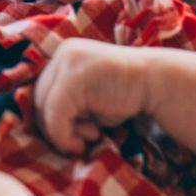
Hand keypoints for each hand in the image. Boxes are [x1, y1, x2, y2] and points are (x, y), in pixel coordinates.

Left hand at [32, 39, 148, 153]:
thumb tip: (43, 128)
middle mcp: (62, 54)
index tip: (75, 135)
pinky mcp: (73, 78)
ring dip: (62, 133)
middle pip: (39, 98)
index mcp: (64, 55)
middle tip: (81, 141)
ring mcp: (67, 63)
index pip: (42, 91)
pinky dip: (66, 135)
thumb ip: (66, 105)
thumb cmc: (125, 94)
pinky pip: (56, 115)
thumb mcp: (88, 97)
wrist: (156, 83)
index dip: (52, 118)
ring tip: (90, 137)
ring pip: (44, 108)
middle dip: (55, 127)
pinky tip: (92, 137)